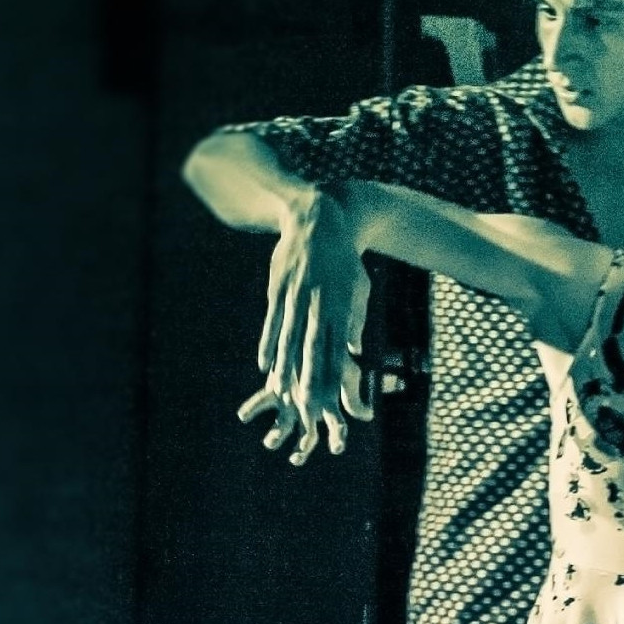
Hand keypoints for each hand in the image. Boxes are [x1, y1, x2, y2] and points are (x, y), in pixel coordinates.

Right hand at [240, 188, 375, 464]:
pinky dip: (267, 344)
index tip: (330, 398)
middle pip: (312, 347)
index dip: (332, 374)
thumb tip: (353, 351)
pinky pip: (272, 322)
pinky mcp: (278, 289)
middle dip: (307, 377)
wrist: (318, 218)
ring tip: (279, 391)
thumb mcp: (359, 286)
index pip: (337, 347)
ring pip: (289, 337)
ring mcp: (296, 296)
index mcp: (341, 305)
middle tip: (303, 405)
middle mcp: (318, 303)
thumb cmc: (344, 259)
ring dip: (284, 367)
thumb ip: (355, 319)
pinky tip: (263, 364)